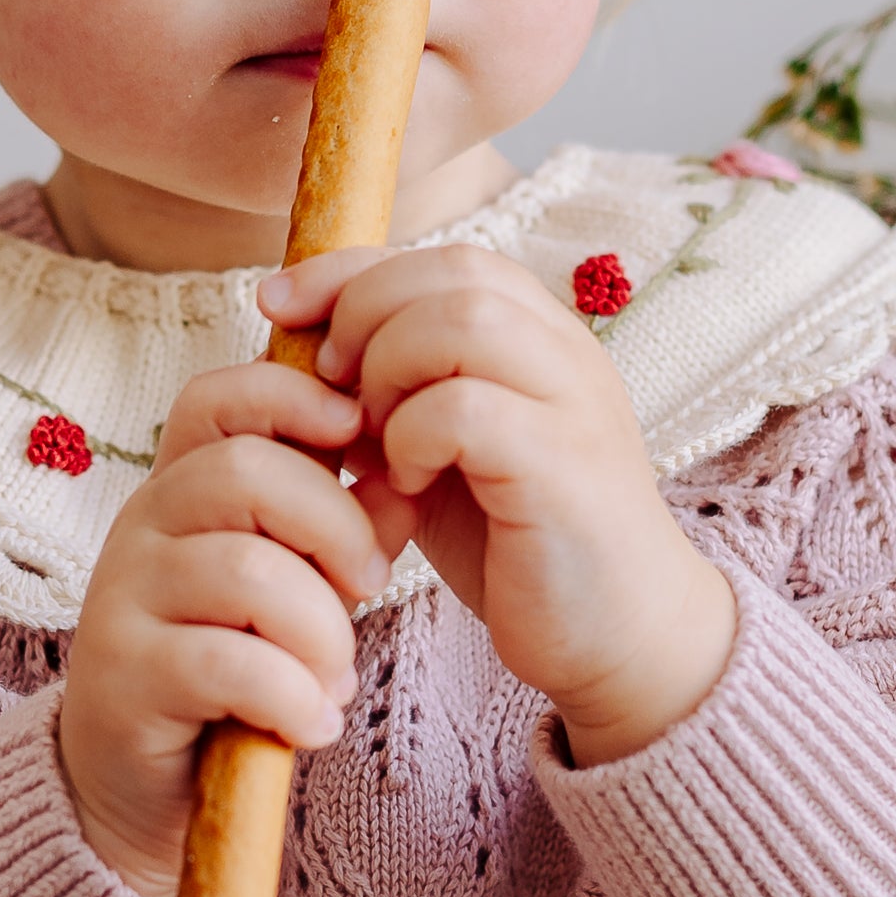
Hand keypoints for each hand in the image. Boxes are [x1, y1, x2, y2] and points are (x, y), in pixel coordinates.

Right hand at [59, 358, 396, 896]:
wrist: (145, 782)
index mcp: (181, 486)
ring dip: (321, 632)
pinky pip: (230, 664)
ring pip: (248, 572)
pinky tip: (310, 725)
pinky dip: (294, 698)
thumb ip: (348, 527)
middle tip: (371, 583)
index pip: (216, 397)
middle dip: (336, 525)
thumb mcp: (300, 586)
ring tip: (334, 679)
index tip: (358, 433)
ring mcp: (122, 598)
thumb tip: (402, 476)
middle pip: (245, 472)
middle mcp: (141, 526)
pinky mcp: (124, 675)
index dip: (291, 395)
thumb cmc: (232, 664)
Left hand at [262, 244, 736, 765]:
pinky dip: (413, 437)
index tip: (277, 303)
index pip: (443, 257)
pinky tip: (405, 484)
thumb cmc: (515, 543)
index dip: (351, 269)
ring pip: (464, 321)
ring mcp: (574, 404)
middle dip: (363, 312)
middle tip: (328, 384)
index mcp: (541, 338)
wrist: (618, 639)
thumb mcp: (442, 452)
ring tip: (370, 435)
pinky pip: (467, 408)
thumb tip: (298, 350)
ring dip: (389, 369)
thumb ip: (394, 395)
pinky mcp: (564, 468)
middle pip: (454, 271)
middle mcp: (567, 353)